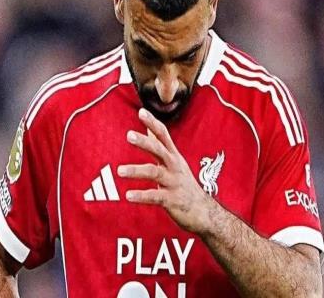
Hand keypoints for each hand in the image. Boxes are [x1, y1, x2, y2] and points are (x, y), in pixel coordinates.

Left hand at [118, 108, 214, 233]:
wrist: (203, 212)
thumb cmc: (184, 184)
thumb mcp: (175, 162)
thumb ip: (161, 146)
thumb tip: (149, 129)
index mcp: (174, 156)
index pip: (163, 135)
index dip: (153, 123)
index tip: (141, 112)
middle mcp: (174, 166)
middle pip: (159, 150)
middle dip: (144, 142)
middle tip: (129, 135)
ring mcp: (173, 183)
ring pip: (154, 173)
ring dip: (136, 170)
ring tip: (119, 171)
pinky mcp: (171, 200)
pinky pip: (155, 197)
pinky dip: (141, 195)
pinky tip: (128, 195)